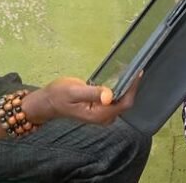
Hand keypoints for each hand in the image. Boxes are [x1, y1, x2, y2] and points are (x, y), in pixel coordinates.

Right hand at [22, 75, 140, 125]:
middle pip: (126, 102)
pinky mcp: (102, 109)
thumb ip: (92, 93)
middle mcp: (104, 117)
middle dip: (131, 86)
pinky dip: (120, 88)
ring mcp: (103, 114)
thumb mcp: (73, 91)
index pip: (124, 103)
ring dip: (126, 86)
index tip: (138, 72)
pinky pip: (116, 99)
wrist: (48, 102)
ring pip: (122, 100)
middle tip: (134, 68)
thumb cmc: (58, 95)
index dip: (133, 88)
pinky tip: (121, 77)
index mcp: (99, 115)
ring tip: (129, 70)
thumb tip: (109, 96)